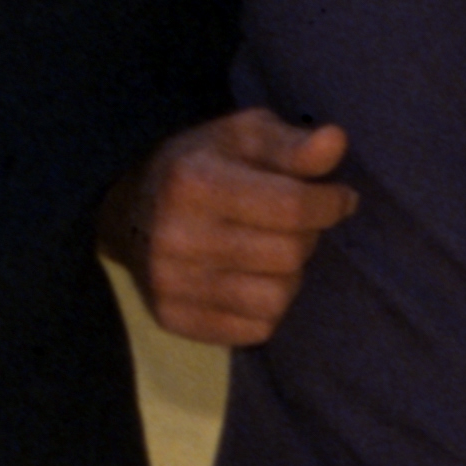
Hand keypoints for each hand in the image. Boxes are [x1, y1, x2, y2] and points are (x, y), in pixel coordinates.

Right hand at [105, 109, 357, 346]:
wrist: (126, 209)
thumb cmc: (199, 164)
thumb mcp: (244, 136)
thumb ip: (292, 144)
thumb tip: (336, 142)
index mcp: (195, 183)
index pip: (291, 206)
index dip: (330, 203)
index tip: (339, 197)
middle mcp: (179, 239)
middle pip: (289, 255)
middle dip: (308, 236)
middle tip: (296, 222)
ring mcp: (172, 285)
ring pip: (276, 299)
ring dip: (289, 275)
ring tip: (271, 251)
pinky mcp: (174, 319)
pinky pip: (256, 329)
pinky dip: (266, 306)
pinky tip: (251, 278)